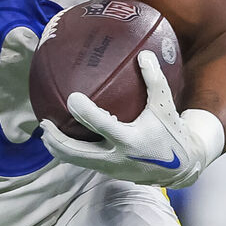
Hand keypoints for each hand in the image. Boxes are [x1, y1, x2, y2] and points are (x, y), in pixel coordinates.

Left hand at [39, 50, 223, 188]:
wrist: (183, 167)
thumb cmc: (172, 131)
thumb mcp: (165, 105)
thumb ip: (154, 79)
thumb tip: (143, 53)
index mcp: (130, 140)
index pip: (100, 125)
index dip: (84, 111)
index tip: (71, 97)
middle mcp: (117, 158)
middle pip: (76, 152)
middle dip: (56, 139)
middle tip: (43, 123)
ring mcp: (111, 168)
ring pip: (76, 161)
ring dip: (58, 148)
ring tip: (45, 132)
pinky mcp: (110, 172)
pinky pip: (84, 162)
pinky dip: (70, 152)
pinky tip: (62, 138)